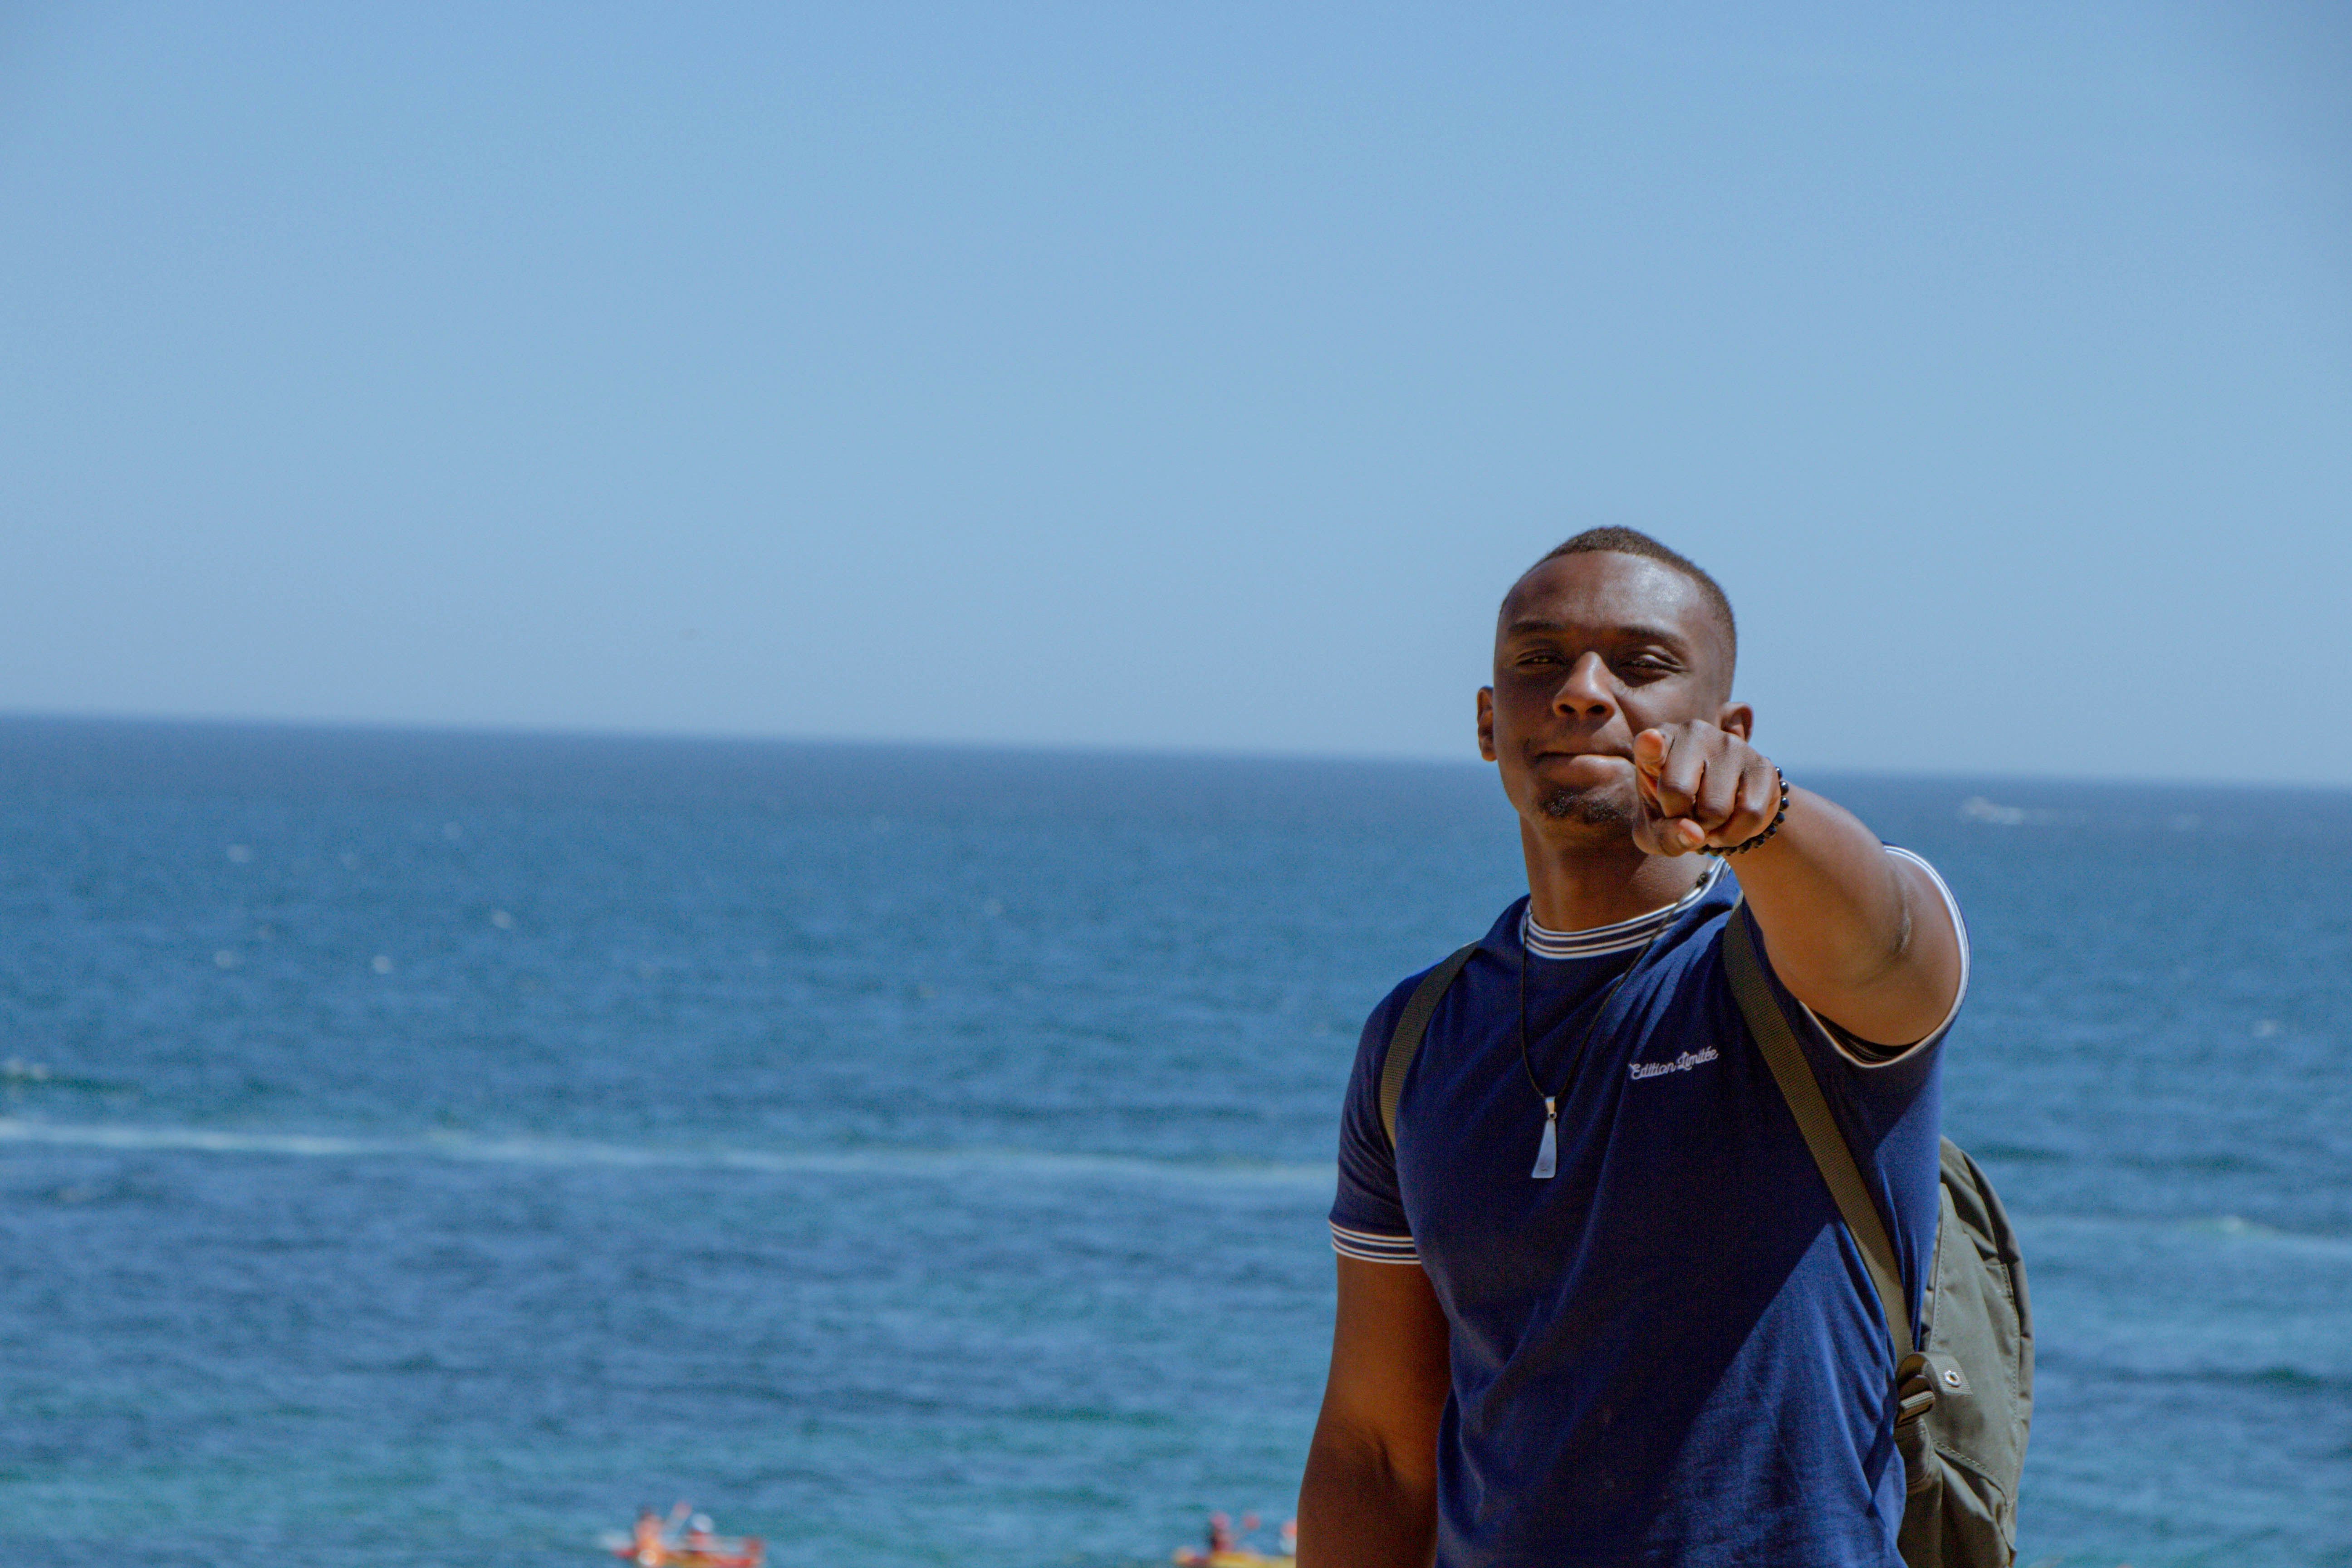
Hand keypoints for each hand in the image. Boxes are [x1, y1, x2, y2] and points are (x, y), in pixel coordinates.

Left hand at [1631, 723, 1780, 856]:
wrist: (1722, 811)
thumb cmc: (1677, 813)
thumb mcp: (1657, 832)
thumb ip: (1664, 836)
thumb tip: (1695, 834)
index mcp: (1658, 743)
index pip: (1649, 745)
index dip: (1650, 745)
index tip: (1649, 740)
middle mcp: (1694, 734)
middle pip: (1678, 791)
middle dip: (1681, 819)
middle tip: (1687, 816)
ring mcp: (1730, 745)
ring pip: (1716, 808)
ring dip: (1711, 830)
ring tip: (1708, 820)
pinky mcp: (1762, 764)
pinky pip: (1750, 814)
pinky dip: (1736, 834)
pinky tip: (1730, 823)